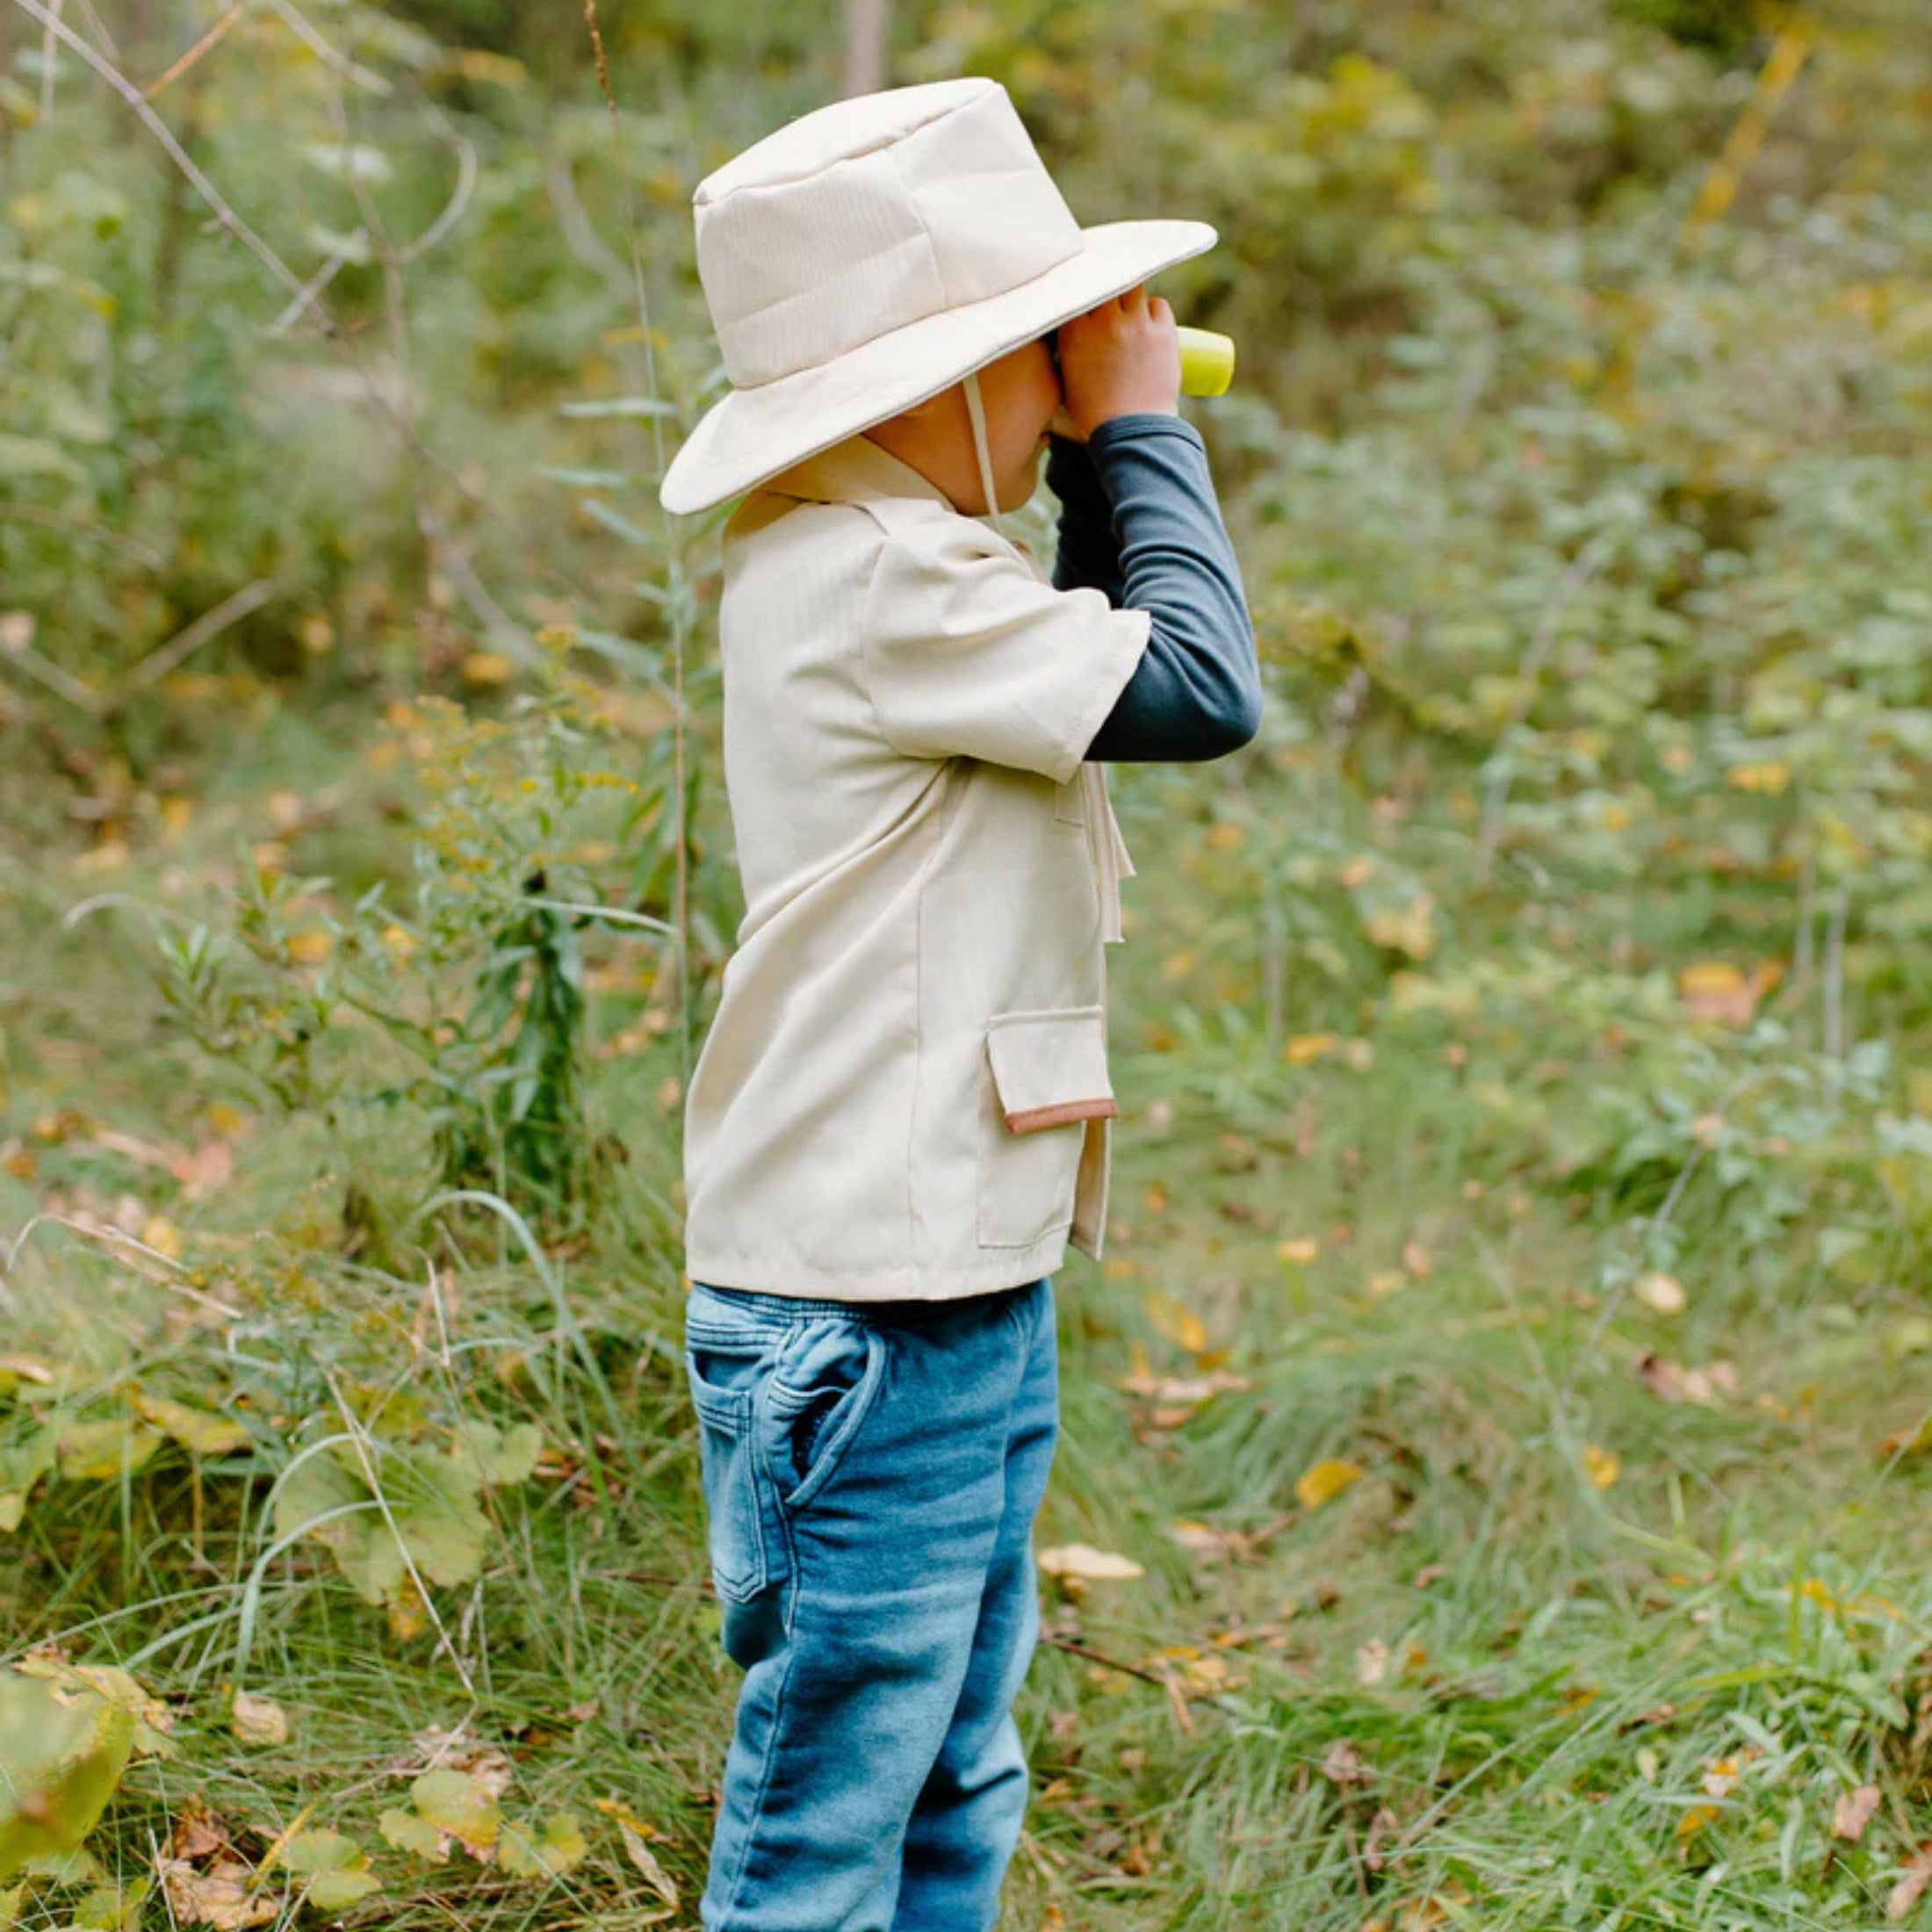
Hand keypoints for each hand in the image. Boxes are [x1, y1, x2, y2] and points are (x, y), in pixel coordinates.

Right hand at [1047, 284, 1180, 442]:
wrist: (1131, 433)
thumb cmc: (1094, 414)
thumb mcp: (1066, 380)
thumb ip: (1067, 350)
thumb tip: (1068, 331)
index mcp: (1075, 333)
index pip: (1077, 292)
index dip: (1082, 291)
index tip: (1085, 294)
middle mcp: (1105, 322)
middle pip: (1106, 283)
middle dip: (1107, 290)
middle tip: (1109, 301)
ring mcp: (1136, 324)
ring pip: (1134, 288)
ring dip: (1130, 296)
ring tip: (1130, 312)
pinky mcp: (1164, 332)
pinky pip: (1159, 305)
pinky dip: (1154, 310)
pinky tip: (1149, 323)